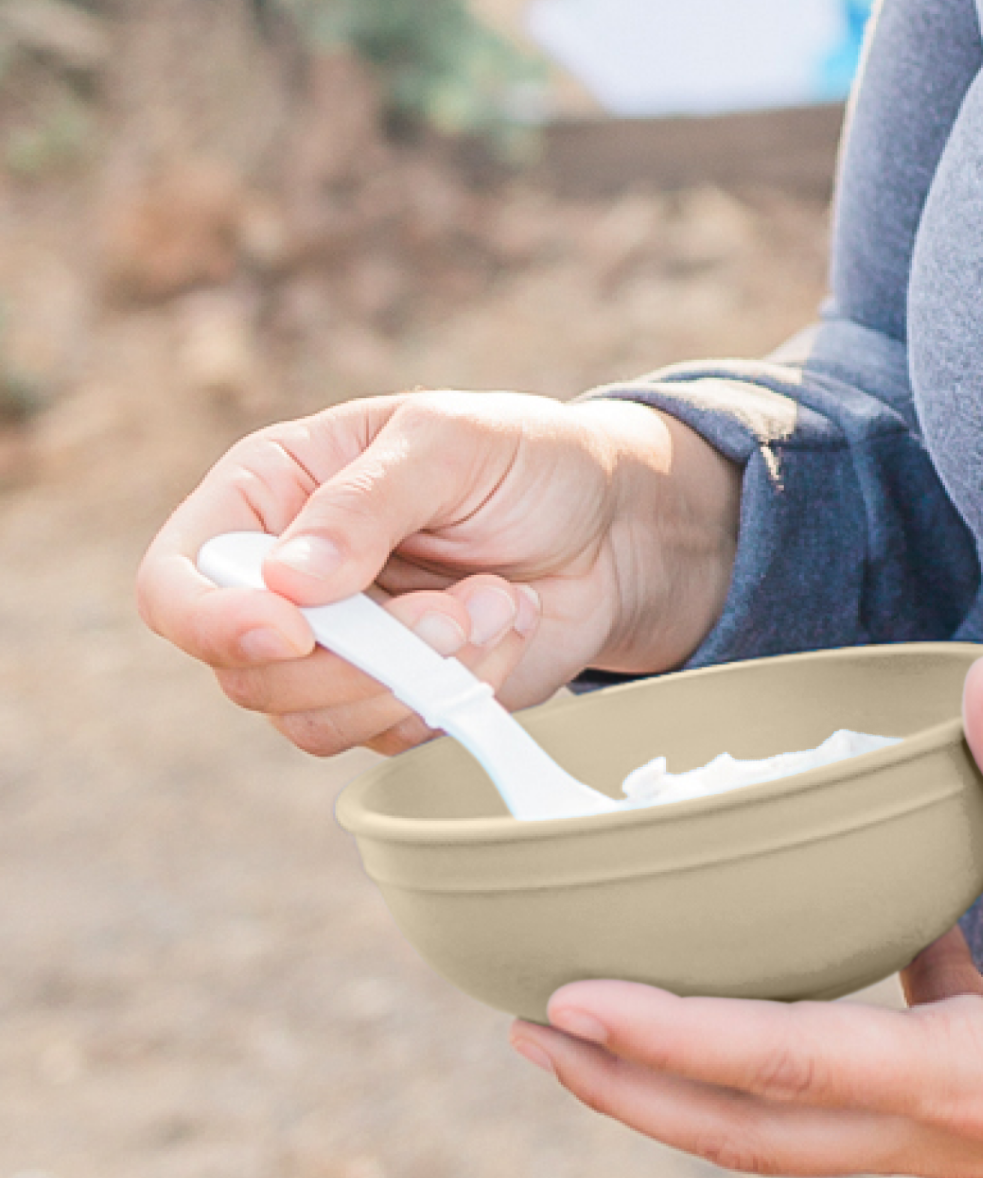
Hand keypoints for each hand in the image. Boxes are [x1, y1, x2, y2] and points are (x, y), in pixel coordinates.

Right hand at [137, 392, 740, 755]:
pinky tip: (508, 629)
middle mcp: (287, 585)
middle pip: (249, 675)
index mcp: (268, 498)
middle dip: (361, 657)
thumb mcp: (446, 444)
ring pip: (317, 721)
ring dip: (417, 678)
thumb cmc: (523, 460)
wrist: (610, 526)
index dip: (212, 622)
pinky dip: (459, 693)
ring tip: (495, 604)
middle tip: (455, 609)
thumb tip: (289, 582)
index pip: (177, 583)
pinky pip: (397, 734)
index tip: (290, 632)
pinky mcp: (401, 698)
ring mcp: (343, 653)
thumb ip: (366, 504)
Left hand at [510, 656, 982, 1177]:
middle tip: (535, 1040)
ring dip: (692, 1092)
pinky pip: (854, 1108)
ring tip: (604, 1038)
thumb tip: (981, 685)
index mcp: (982, 1083)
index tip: (567, 1008)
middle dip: (637, 1095)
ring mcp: (964, 1149)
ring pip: (792, 1140)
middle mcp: (952, 1140)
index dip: (672, 1039)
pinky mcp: (981, 1130)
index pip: (791, 1066)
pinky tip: (768, 999)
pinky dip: (786, 1067)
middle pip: (755, 1138)